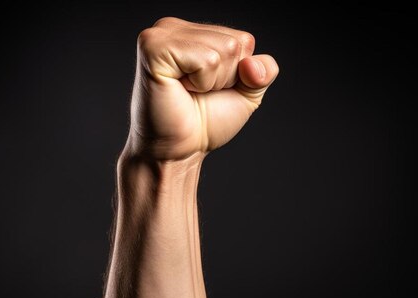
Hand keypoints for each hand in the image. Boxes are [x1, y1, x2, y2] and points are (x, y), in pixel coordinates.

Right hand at [124, 17, 278, 160]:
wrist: (177, 151)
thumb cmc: (203, 123)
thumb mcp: (245, 94)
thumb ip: (264, 72)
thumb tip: (253, 64)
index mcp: (193, 32)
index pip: (243, 40)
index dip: (237, 74)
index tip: (210, 90)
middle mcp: (174, 27)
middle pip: (235, 44)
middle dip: (225, 78)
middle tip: (197, 93)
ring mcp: (161, 35)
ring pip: (223, 50)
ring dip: (212, 82)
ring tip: (188, 91)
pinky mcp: (153, 48)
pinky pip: (205, 59)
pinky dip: (201, 82)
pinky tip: (180, 89)